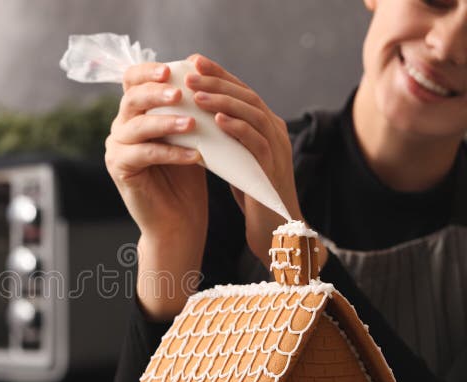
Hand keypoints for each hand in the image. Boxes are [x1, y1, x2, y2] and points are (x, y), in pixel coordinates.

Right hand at [105, 61, 209, 317]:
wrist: (178, 221)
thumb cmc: (187, 177)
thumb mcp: (190, 136)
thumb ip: (188, 109)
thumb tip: (202, 75)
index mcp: (135, 114)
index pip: (132, 81)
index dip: (148, 71)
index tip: (173, 69)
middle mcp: (121, 128)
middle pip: (131, 99)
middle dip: (156, 92)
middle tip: (180, 92)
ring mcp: (117, 150)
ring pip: (136, 126)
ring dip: (165, 122)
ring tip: (192, 124)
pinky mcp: (119, 170)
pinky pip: (143, 154)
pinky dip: (170, 152)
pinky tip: (195, 156)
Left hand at [185, 55, 313, 266]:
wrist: (274, 231)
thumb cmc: (251, 194)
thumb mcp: (235, 158)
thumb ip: (223, 138)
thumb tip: (193, 120)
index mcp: (266, 126)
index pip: (242, 92)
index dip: (219, 75)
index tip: (194, 62)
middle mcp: (275, 131)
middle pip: (247, 95)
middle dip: (218, 81)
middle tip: (191, 70)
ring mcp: (278, 147)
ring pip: (253, 114)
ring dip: (224, 101)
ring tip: (197, 92)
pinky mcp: (273, 167)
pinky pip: (256, 141)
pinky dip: (238, 128)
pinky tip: (218, 121)